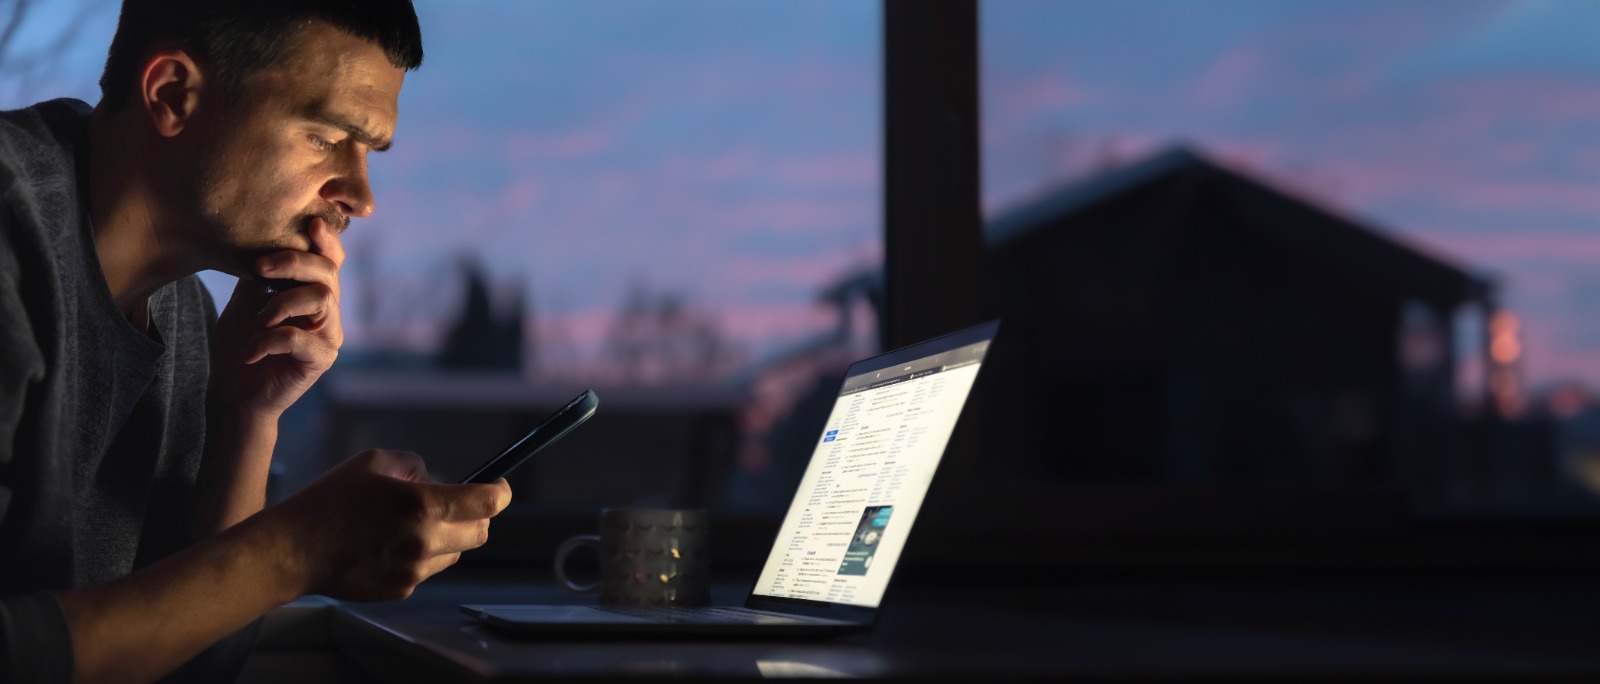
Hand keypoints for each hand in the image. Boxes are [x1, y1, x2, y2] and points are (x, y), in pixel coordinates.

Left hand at [210, 216, 344, 420]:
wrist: (234, 393)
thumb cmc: (241, 343)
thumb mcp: (247, 299)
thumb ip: (261, 272)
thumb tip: (261, 235)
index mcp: (313, 292)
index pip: (330, 259)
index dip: (327, 239)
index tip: (308, 223)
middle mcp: (328, 312)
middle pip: (328, 272)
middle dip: (295, 262)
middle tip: (260, 267)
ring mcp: (328, 336)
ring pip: (321, 298)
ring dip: (283, 302)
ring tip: (259, 318)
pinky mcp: (320, 360)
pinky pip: (298, 338)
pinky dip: (268, 340)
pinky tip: (249, 352)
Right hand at [267, 450, 511, 600]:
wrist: (294, 550)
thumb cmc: (329, 501)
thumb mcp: (373, 462)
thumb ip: (412, 465)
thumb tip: (432, 477)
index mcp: (424, 507)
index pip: (487, 503)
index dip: (501, 493)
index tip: (500, 486)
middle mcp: (425, 543)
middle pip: (481, 533)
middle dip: (478, 516)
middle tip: (460, 504)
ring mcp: (415, 572)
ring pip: (455, 554)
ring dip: (449, 537)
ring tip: (414, 524)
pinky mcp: (401, 590)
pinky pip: (428, 571)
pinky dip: (423, 556)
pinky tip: (392, 545)